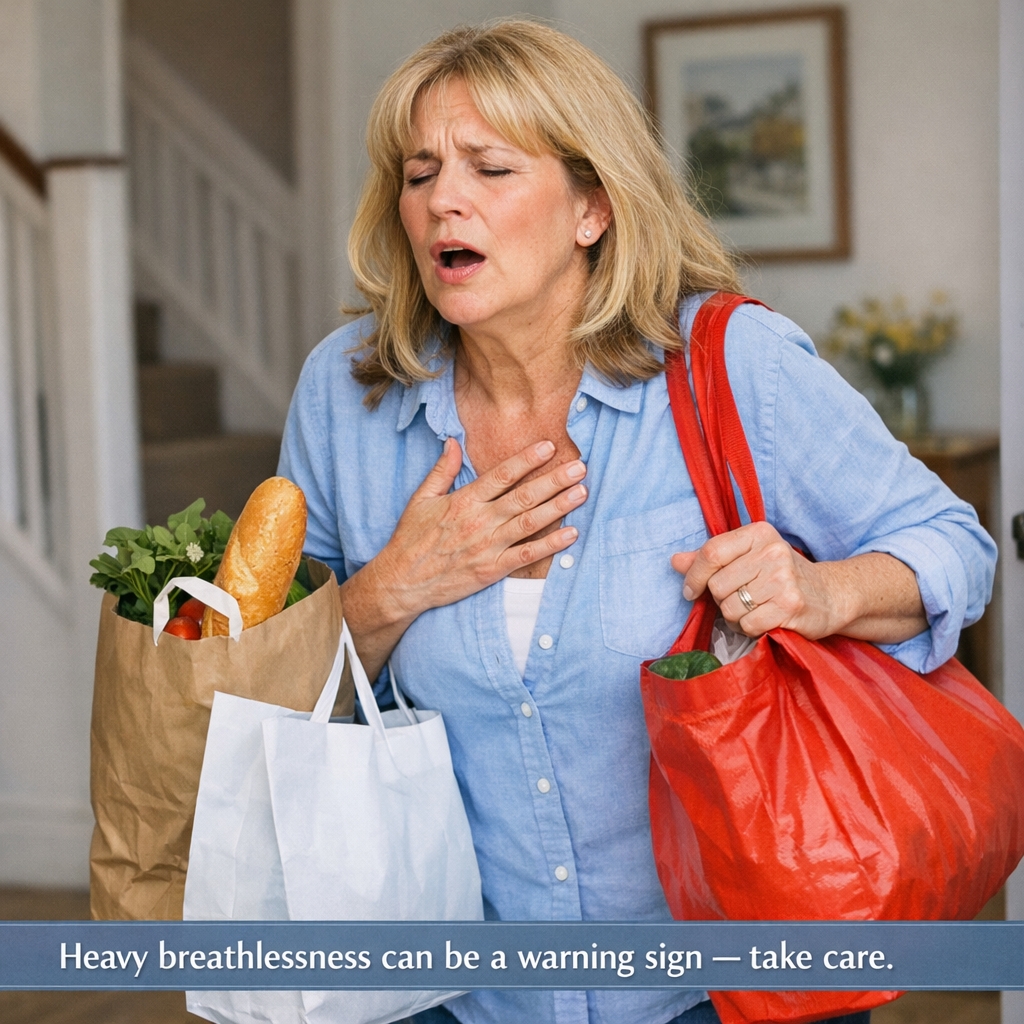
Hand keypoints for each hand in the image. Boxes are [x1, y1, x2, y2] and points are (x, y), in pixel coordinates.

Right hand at [371, 438, 586, 621]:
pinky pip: (527, 555)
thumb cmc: (411, 540)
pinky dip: (550, 545)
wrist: (401, 582)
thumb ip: (442, 470)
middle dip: (554, 480)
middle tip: (580, 466)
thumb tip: (452, 441)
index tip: (549, 446)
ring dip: (559, 506)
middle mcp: (479, 521)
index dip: (527, 459)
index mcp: (464, 500)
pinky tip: (571, 534)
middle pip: (524, 496)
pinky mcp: (492, 569)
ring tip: (581, 492)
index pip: (501, 475)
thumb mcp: (421, 499)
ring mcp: (488, 546)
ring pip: (530, 522)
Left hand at [671, 522, 838, 638]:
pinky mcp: (790, 605)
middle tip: (740, 599)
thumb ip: (711, 558)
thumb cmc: (780, 575)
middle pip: (718, 585)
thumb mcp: (747, 557)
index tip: (691, 590)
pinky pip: (748, 624)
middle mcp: (771, 552)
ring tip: (754, 609)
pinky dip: (750, 628)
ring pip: (730, 608)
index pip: (711, 552)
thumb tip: (675, 561)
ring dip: (735, 617)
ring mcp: (783, 579)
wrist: (830, 594)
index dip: (694, 576)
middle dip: (721, 599)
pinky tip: (765, 620)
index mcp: (758, 533)